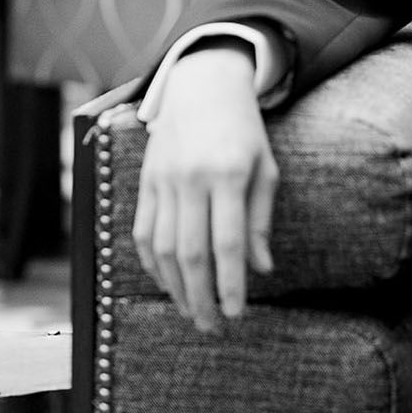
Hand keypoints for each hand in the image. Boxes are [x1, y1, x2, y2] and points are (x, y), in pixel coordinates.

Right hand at [133, 43, 278, 332]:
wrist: (203, 86)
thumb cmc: (244, 131)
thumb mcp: (266, 168)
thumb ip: (260, 220)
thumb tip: (261, 269)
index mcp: (230, 173)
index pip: (228, 242)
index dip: (231, 284)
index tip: (237, 314)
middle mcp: (193, 178)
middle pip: (192, 253)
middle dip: (201, 297)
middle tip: (212, 326)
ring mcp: (164, 180)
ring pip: (165, 249)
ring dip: (176, 288)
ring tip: (192, 311)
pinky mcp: (146, 181)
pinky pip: (144, 233)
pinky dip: (154, 264)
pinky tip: (168, 283)